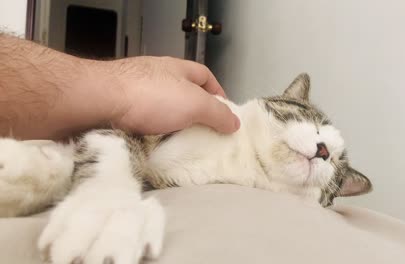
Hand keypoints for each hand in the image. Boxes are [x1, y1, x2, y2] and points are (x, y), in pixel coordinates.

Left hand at [106, 56, 239, 134]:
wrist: (97, 102)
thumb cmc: (149, 96)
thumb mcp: (194, 104)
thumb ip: (217, 113)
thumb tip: (234, 123)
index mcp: (177, 69)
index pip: (205, 76)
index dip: (218, 93)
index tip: (225, 115)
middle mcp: (155, 77)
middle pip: (183, 95)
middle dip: (194, 115)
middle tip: (204, 136)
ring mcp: (135, 93)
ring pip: (162, 112)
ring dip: (172, 128)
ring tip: (181, 147)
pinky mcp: (118, 110)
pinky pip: (143, 124)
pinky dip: (152, 135)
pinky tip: (155, 148)